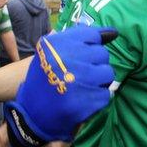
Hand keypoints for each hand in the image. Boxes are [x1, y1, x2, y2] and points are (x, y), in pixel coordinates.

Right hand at [4, 25, 116, 146]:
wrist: (33, 113)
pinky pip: (106, 93)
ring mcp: (78, 80)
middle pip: (102, 54)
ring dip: (99, 81)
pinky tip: (83, 100)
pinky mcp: (86, 101)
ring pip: (108, 73)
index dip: (90, 46)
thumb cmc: (46, 78)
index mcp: (56, 44)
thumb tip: (113, 32)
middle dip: (95, 64)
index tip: (82, 56)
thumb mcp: (53, 51)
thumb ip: (81, 38)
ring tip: (83, 87)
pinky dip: (97, 98)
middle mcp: (67, 59)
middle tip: (79, 75)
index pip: (92, 35)